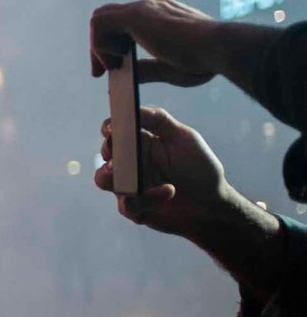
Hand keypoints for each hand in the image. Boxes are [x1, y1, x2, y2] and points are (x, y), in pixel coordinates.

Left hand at [89, 0, 224, 86]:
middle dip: (98, 46)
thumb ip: (146, 69)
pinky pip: (100, 23)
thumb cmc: (204, 61)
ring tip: (112, 66)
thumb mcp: (168, 68)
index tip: (110, 69)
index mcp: (161, 14)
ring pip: (100, 18)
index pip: (123, 23)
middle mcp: (151, 6)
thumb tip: (127, 73)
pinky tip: (117, 58)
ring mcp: (144, 7)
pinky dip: (100, 43)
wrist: (220, 49)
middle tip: (99, 73)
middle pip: (108, 18)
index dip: (110, 45)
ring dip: (98, 45)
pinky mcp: (136, 14)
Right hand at [96, 106, 238, 239]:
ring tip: (134, 179)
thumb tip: (132, 108)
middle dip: (108, 153)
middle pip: (104, 154)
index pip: (114, 131)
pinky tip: (168, 191)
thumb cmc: (199, 167)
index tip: (111, 128)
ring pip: (104, 180)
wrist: (212, 203)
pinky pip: (127, 205)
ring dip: (116, 177)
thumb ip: (158, 119)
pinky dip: (148, 198)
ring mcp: (128, 186)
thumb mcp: (183, 137)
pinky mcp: (134, 208)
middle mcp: (130, 163)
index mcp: (139, 143)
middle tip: (117, 155)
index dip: (109, 129)